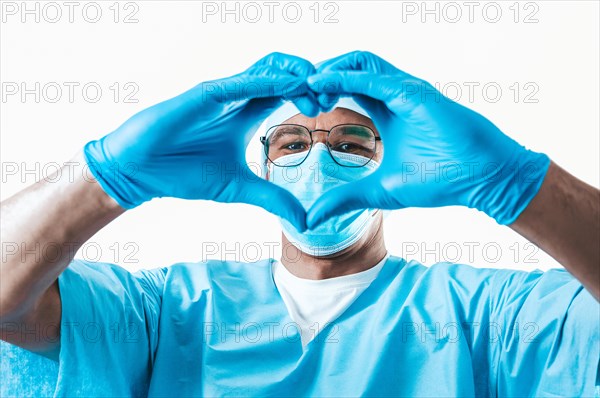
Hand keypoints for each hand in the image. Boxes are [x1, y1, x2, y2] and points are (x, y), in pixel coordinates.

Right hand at [84, 52, 319, 230]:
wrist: (140, 172)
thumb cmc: (183, 173)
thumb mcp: (238, 188)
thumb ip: (272, 197)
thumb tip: (304, 220)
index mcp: (248, 113)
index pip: (288, 92)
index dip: (312, 94)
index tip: (333, 109)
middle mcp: (238, 97)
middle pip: (284, 72)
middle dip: (312, 80)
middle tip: (331, 98)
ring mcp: (222, 92)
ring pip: (266, 68)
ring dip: (296, 74)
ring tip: (317, 92)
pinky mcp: (205, 94)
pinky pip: (241, 82)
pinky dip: (266, 82)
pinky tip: (289, 87)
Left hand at [306, 51, 549, 226]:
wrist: (480, 179)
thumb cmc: (440, 181)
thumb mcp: (378, 191)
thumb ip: (344, 199)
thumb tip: (311, 218)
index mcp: (385, 110)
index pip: (347, 87)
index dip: (321, 91)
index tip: (300, 107)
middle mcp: (394, 93)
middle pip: (349, 68)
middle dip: (319, 75)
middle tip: (295, 92)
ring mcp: (404, 89)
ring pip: (360, 61)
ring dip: (329, 69)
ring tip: (305, 86)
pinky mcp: (413, 92)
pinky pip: (373, 76)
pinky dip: (345, 76)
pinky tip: (320, 83)